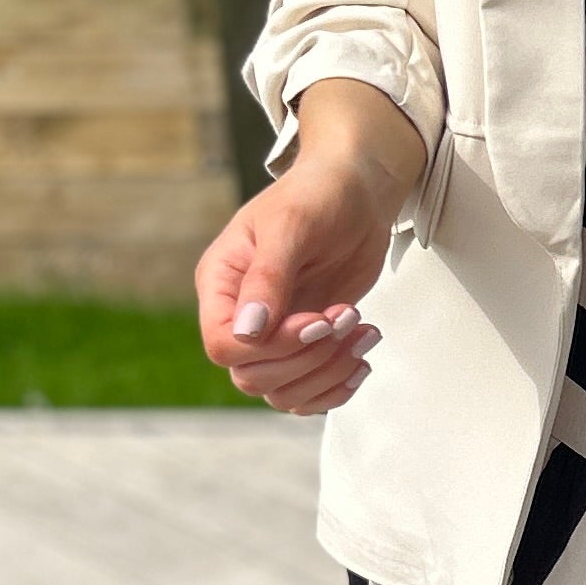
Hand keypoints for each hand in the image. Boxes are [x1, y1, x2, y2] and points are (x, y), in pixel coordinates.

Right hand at [194, 79, 426, 414]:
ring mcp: (275, 333)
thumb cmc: (319, 194)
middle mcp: (241, 315)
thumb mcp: (291, 226)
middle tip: (347, 317)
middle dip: (309, 357)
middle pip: (253, 377)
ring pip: (283, 392)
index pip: (224, 345)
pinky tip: (362, 353)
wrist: (357, 192)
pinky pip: (309, 392)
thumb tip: (247, 331)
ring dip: (329, 372)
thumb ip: (267, 279)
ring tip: (362, 331)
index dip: (272, 347)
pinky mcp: (306, 344)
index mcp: (222, 283)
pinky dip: (339, 384)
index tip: (317, 320)